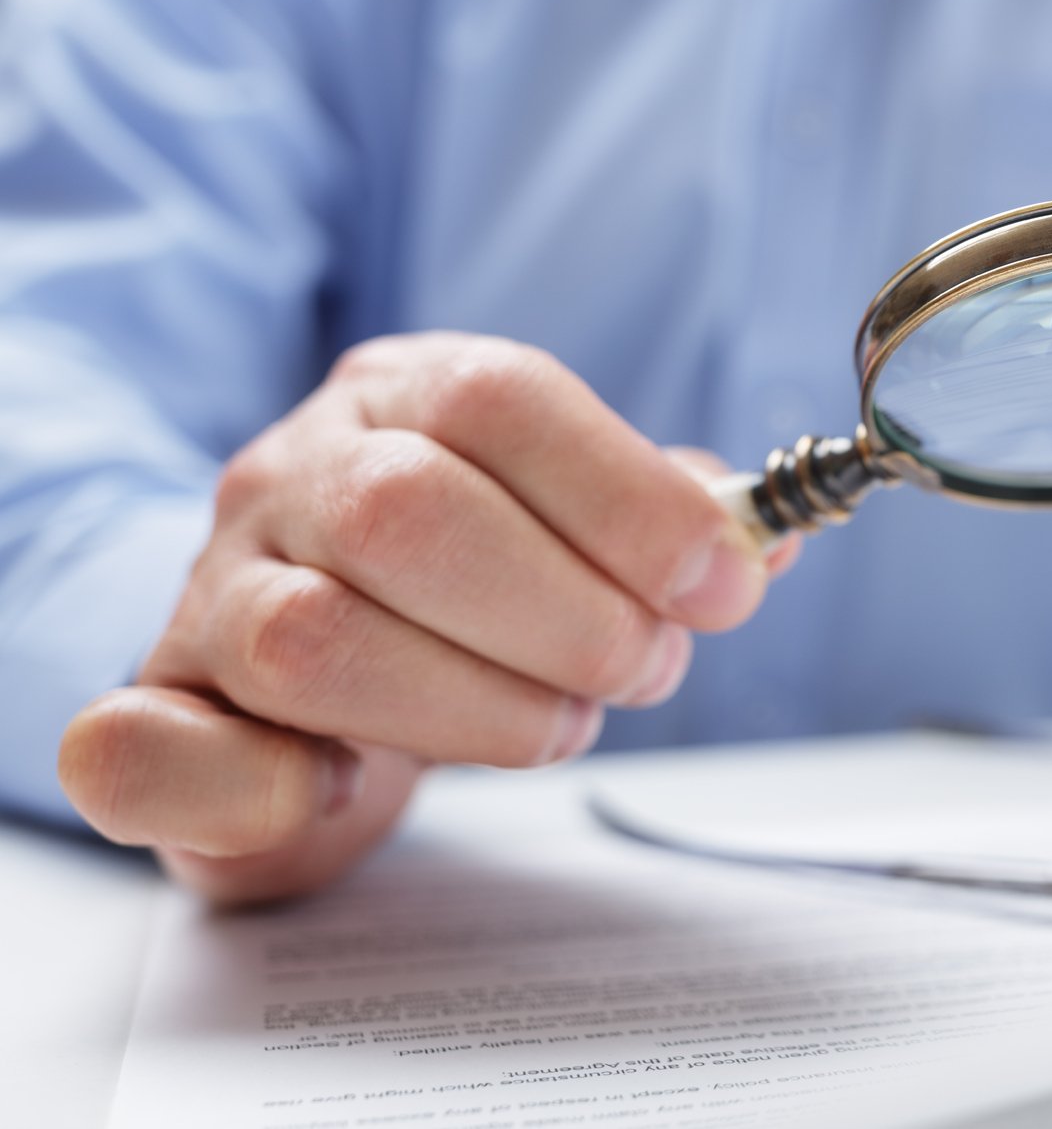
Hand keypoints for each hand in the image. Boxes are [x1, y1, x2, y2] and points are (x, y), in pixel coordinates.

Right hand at [57, 333, 796, 902]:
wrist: (307, 679)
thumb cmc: (465, 593)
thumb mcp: (571, 527)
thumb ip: (665, 523)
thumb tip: (765, 540)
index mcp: (401, 397)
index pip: (500, 398)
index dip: (628, 495)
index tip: (723, 586)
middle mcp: (288, 477)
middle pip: (409, 512)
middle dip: (567, 612)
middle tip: (644, 670)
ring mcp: (207, 593)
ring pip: (313, 640)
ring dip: (474, 705)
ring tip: (556, 726)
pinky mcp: (154, 718)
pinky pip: (152, 748)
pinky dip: (266, 788)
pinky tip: (351, 787)